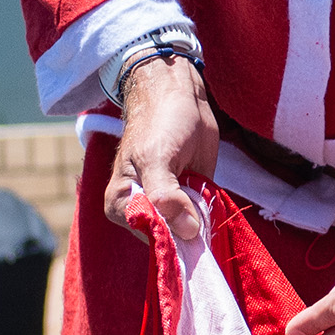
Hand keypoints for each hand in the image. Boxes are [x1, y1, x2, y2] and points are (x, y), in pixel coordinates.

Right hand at [104, 52, 221, 240]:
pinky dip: (211, 216)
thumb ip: (165, 197)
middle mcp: (142, 212)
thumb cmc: (160, 121)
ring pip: (189, 233)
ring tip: (204, 199)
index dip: (173, 240)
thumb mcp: (157, 157)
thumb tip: (186, 232)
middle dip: (191, 235)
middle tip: (202, 213)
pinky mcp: (190, 200)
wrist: (177, 93)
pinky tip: (212, 203)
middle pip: (171, 241)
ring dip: (204, 226)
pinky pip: (202, 218)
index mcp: (122, 205)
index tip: (192, 232)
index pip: (149, 239)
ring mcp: (169, 208)